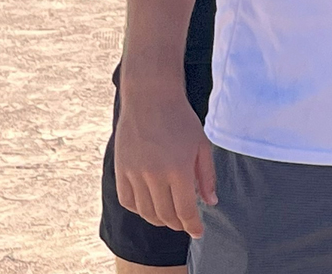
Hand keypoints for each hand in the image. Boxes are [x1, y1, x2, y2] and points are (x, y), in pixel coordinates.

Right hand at [114, 84, 216, 235]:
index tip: (198, 232)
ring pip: (146, 211)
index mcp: (179, 169)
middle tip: (186, 224)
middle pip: (165, 215)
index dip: (192, 226)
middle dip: (178, 224)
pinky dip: (139, 209)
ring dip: (159, 220)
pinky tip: (149, 207)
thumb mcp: (202, 145)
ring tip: (170, 218)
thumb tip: (210, 202)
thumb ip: (207, 176)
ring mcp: (135, 173)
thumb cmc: (181, 120)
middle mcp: (155, 175)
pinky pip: (127, 200)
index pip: (185, 210)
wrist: (150, 99)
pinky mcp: (121, 170)